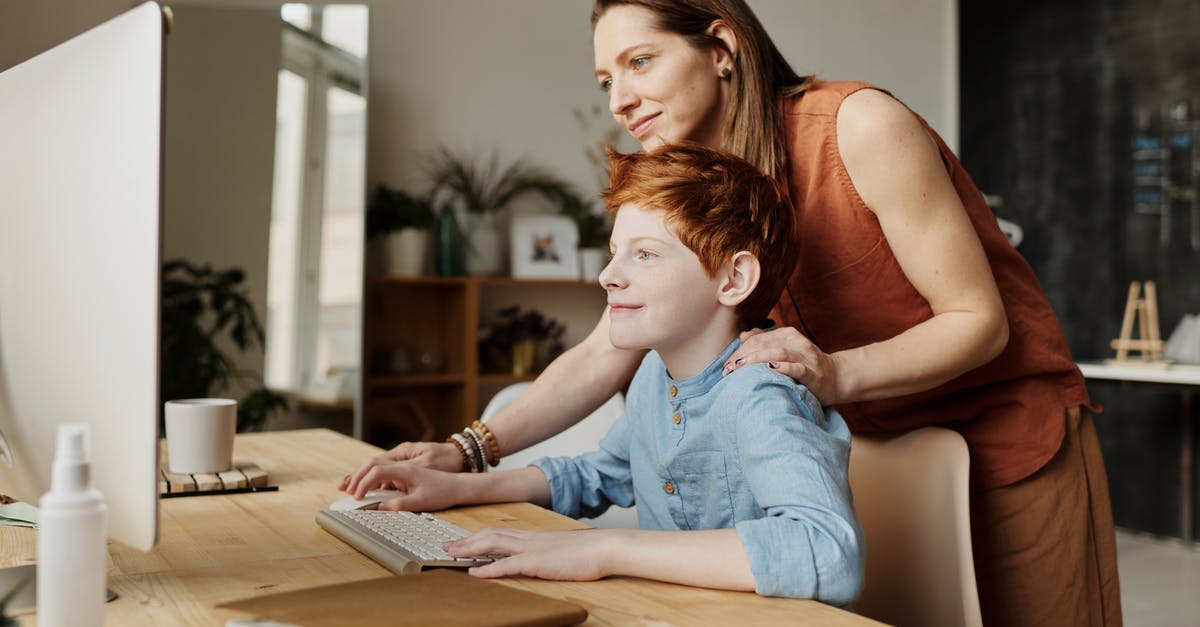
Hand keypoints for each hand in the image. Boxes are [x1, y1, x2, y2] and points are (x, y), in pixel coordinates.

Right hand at [341, 461, 463, 511]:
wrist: (459, 485)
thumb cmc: (442, 491)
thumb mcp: (421, 502)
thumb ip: (399, 504)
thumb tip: (380, 507)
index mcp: (406, 468)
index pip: (377, 470)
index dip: (363, 483)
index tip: (357, 497)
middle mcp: (403, 463)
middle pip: (373, 464)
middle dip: (357, 476)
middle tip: (343, 489)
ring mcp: (404, 466)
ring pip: (377, 467)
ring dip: (363, 476)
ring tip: (348, 488)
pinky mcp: (405, 472)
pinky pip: (384, 472)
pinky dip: (372, 479)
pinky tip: (366, 489)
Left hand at [445, 528, 613, 580]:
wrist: (604, 548)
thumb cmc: (587, 551)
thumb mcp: (560, 549)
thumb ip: (545, 551)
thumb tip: (536, 557)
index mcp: (533, 536)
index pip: (499, 532)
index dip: (477, 536)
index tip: (462, 540)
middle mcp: (528, 538)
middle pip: (489, 535)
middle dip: (466, 540)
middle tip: (446, 546)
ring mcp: (531, 549)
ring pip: (492, 544)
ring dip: (469, 549)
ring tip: (452, 554)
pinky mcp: (537, 562)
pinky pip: (507, 564)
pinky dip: (488, 569)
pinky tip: (474, 573)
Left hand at [723, 327, 843, 403]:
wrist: (836, 377)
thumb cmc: (805, 365)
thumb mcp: (786, 349)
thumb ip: (765, 341)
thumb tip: (743, 336)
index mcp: (787, 335)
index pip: (757, 338)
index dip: (740, 351)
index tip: (726, 366)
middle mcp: (796, 342)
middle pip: (764, 344)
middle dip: (744, 356)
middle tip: (728, 370)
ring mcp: (806, 357)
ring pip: (778, 353)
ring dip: (757, 359)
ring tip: (741, 367)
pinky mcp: (813, 373)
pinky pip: (797, 369)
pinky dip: (783, 368)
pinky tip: (770, 368)